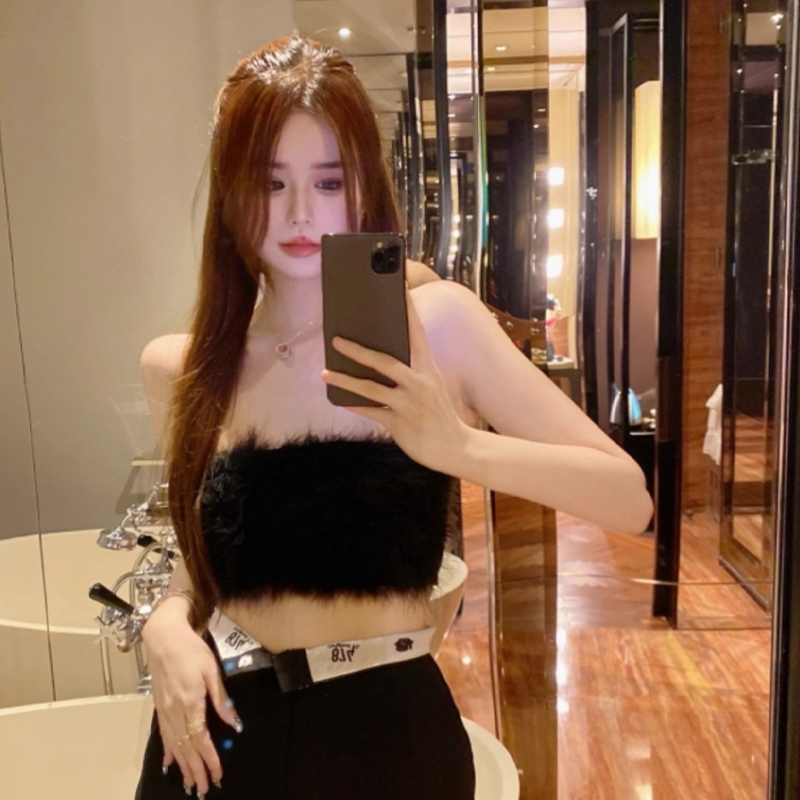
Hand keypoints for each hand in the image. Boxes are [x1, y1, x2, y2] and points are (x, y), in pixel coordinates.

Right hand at [143, 604, 240, 795]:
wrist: (164, 638)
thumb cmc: (192, 650)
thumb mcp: (212, 670)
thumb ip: (221, 699)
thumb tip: (234, 722)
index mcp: (191, 702)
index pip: (201, 738)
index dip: (209, 758)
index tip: (217, 774)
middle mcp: (175, 711)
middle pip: (186, 747)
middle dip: (196, 769)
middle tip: (203, 789)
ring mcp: (165, 710)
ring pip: (174, 745)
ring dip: (183, 766)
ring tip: (189, 783)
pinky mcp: (159, 706)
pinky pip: (163, 734)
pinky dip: (168, 751)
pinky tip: (170, 763)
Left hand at [321, 285, 468, 473]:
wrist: (456, 448)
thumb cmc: (439, 415)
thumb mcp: (430, 387)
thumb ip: (410, 372)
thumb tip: (376, 359)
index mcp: (428, 369)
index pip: (417, 333)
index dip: (408, 310)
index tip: (399, 288)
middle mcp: (419, 383)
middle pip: (385, 361)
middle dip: (359, 350)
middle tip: (336, 339)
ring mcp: (409, 404)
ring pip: (371, 388)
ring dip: (346, 379)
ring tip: (325, 372)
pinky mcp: (400, 424)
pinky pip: (371, 411)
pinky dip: (354, 404)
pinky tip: (338, 398)